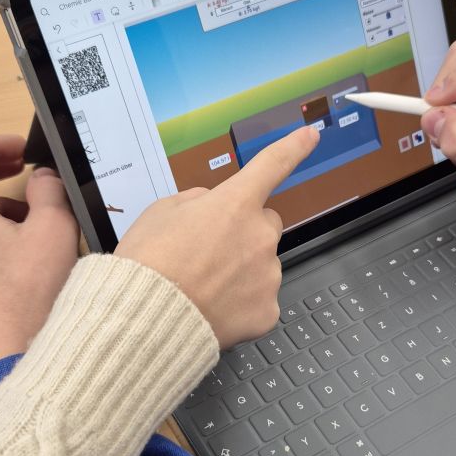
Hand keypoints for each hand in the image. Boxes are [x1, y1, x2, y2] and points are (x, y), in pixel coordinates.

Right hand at [116, 125, 319, 348]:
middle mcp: (260, 237)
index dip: (293, 148)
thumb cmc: (148, 264)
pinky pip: (259, 301)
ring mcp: (268, 276)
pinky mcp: (267, 311)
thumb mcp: (160, 213)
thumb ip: (194, 202)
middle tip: (208, 253)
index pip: (272, 166)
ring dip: (240, 271)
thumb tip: (209, 206)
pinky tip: (214, 308)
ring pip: (261, 265)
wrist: (145, 320)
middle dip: (244, 233)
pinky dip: (241, 305)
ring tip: (202, 286)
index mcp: (234, 204)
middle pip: (265, 225)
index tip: (310, 136)